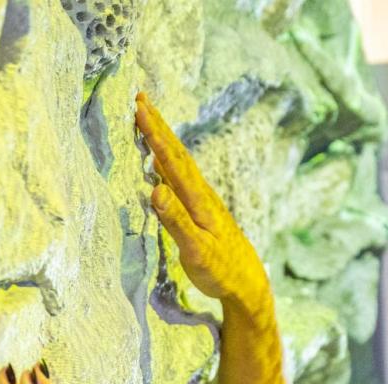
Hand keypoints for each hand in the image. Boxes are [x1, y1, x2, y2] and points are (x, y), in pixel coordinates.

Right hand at [135, 92, 273, 320]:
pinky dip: (169, 160)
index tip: (138, 108)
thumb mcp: (197, 251)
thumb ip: (177, 221)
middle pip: (177, 153)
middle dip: (158, 125)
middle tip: (139, 97)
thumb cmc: (221, 271)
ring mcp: (203, 200)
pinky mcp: (203, 209)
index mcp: (198, 201)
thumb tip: (156, 189)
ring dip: (164, 138)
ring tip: (149, 117)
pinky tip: (162, 159)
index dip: (155, 134)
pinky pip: (182, 176)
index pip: (173, 161)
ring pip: (181, 162)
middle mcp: (202, 195)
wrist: (248, 283)